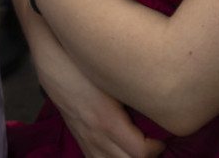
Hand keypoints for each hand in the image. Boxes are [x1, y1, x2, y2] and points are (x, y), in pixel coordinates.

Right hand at [47, 70, 165, 157]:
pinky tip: (122, 151)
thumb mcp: (116, 83)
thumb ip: (136, 97)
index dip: (157, 148)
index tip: (162, 138)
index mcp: (109, 122)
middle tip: (155, 144)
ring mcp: (87, 143)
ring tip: (140, 149)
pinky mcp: (81, 142)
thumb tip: (159, 104)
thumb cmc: (89, 70)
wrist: (57, 69)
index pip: (142, 152)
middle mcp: (97, 138)